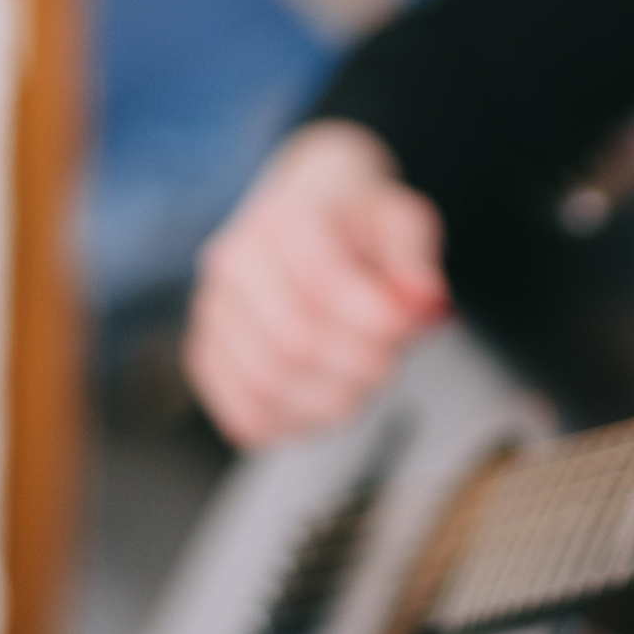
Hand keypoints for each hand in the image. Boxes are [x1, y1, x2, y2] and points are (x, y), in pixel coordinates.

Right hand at [184, 120, 450, 446]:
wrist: (308, 211)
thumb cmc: (357, 223)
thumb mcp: (401, 220)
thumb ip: (415, 259)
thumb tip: (425, 300)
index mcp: (287, 217)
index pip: (321, 281)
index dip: (373, 320)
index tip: (409, 328)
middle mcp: (238, 260)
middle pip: (294, 341)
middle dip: (359, 366)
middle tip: (390, 360)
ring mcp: (215, 309)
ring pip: (268, 384)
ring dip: (332, 399)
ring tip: (362, 381)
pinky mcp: (209, 352)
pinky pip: (244, 410)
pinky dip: (293, 422)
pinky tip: (323, 401)